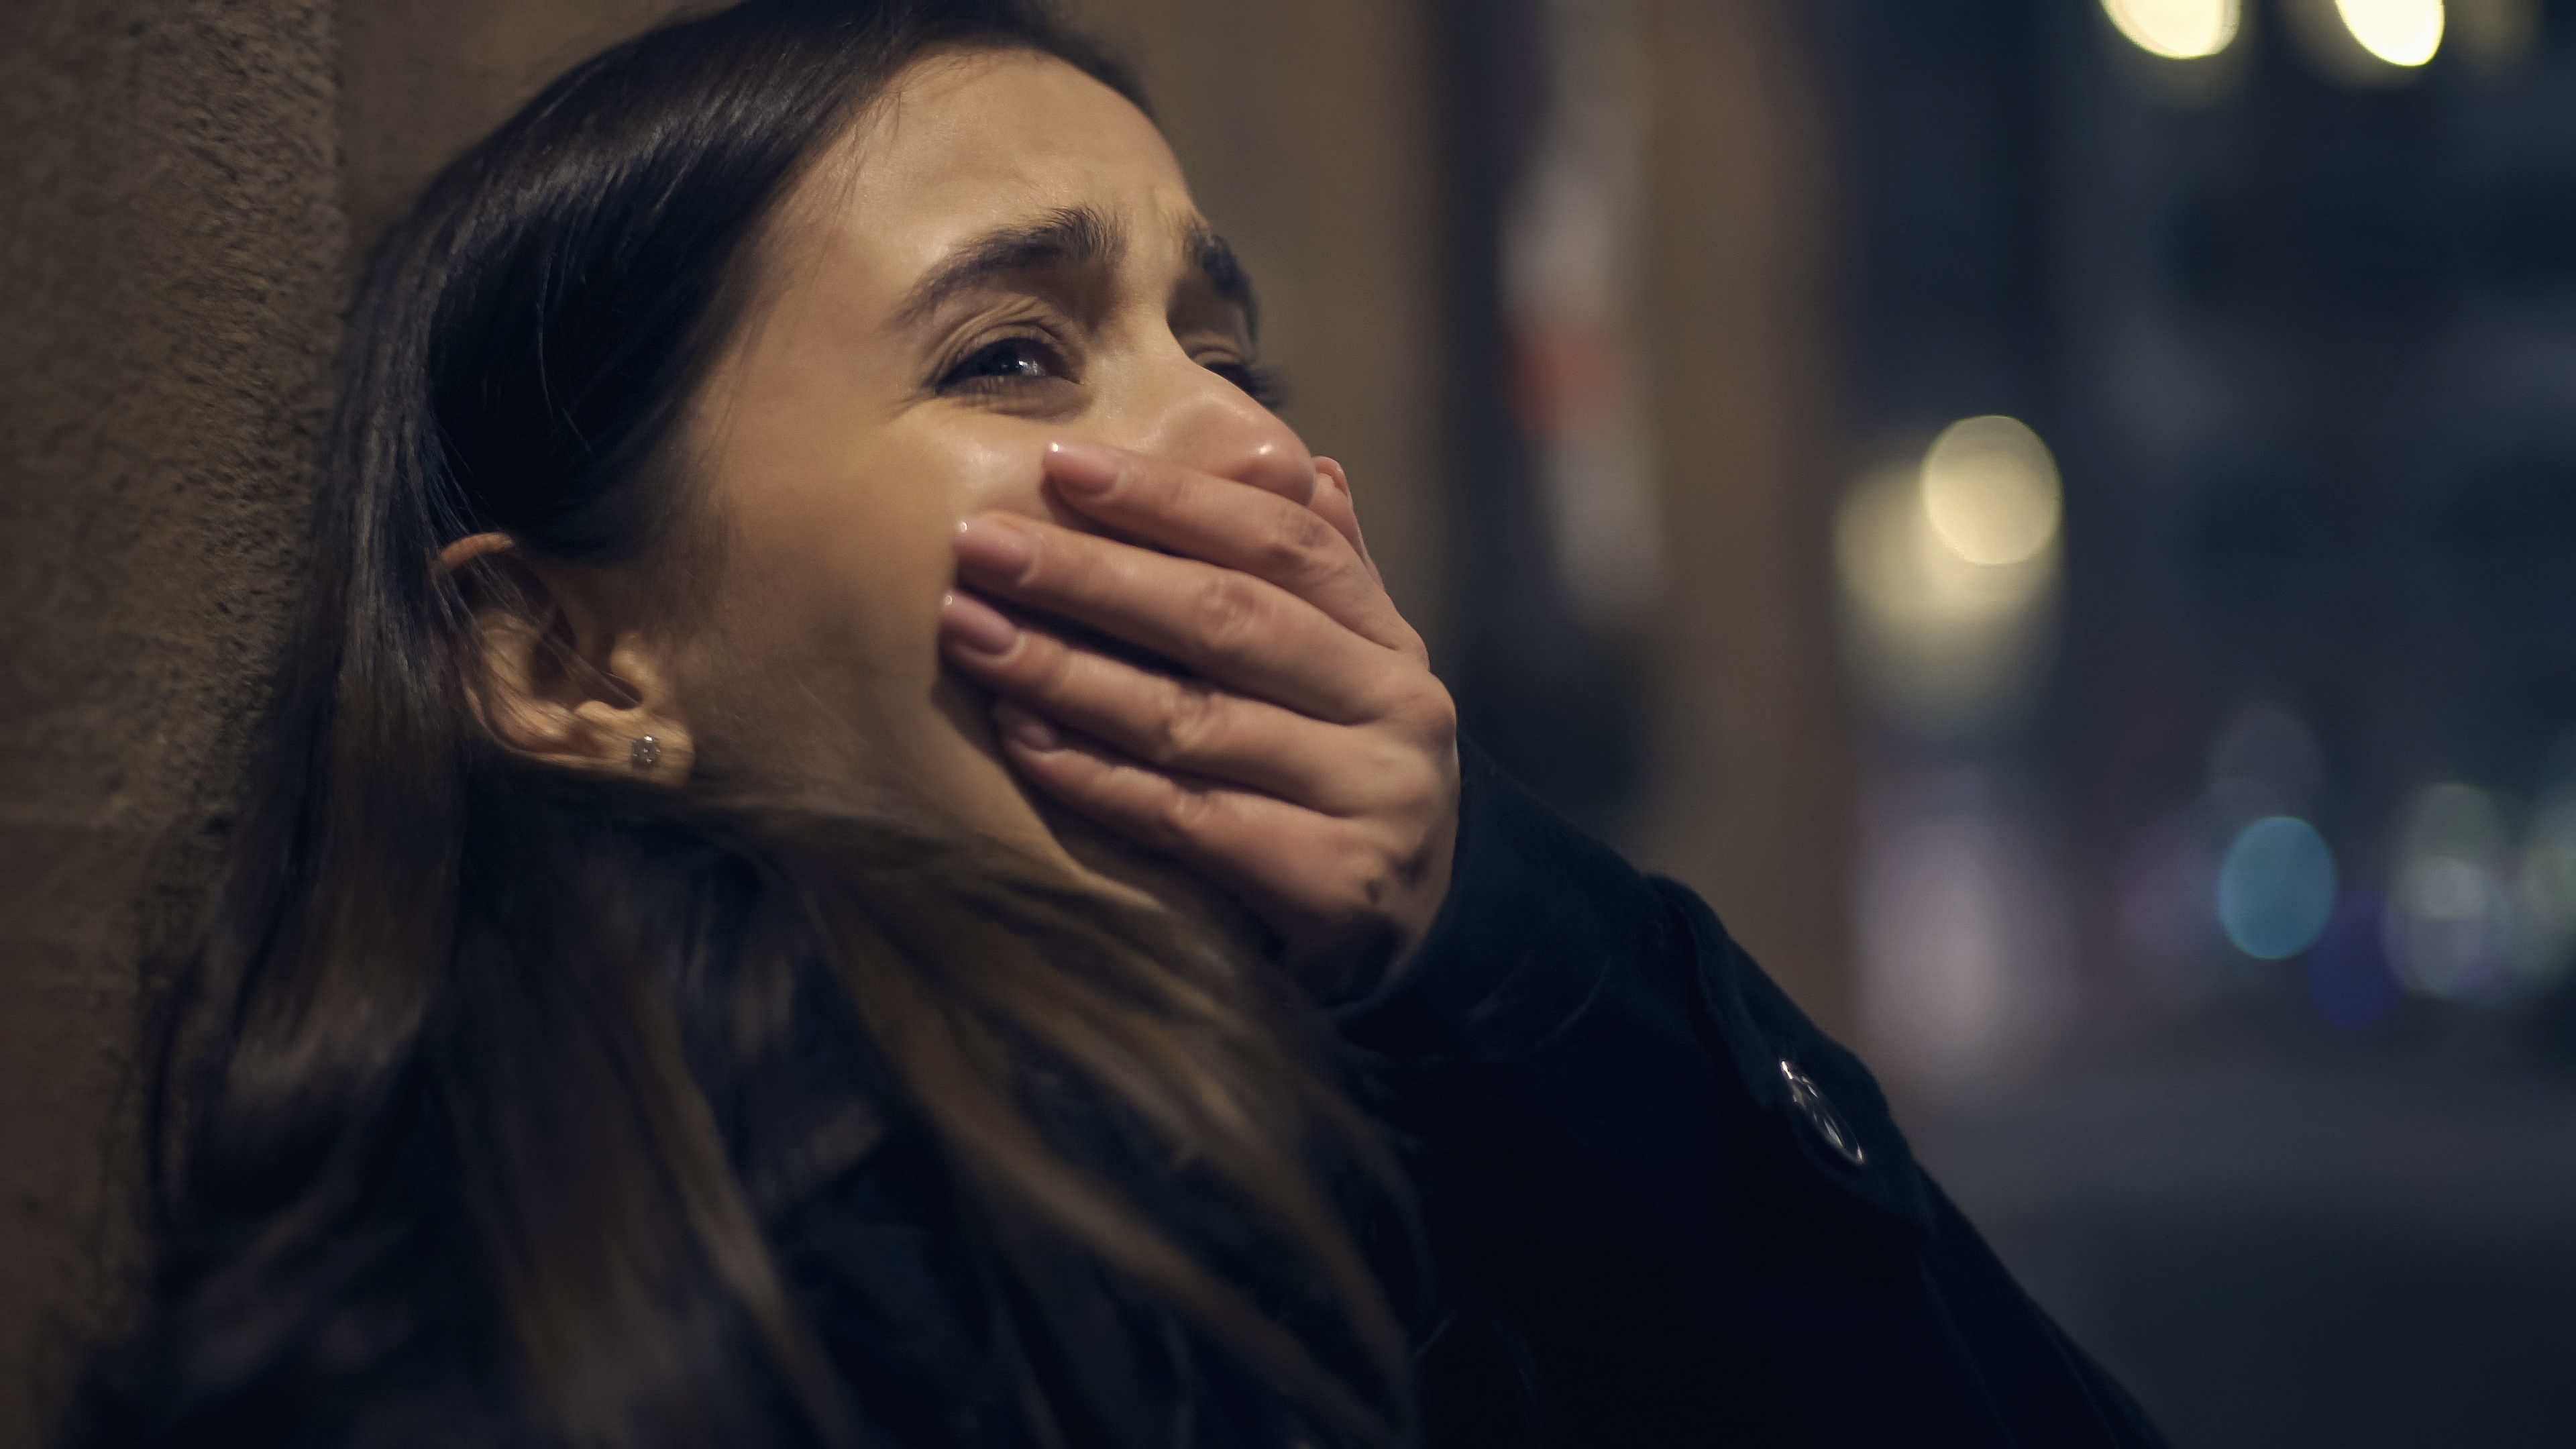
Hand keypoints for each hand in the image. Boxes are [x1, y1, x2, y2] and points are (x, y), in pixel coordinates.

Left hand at [937, 441, 1458, 990]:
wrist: (1411, 943)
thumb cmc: (1341, 789)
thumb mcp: (1352, 682)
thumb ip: (1329, 583)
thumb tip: (1314, 464)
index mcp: (1391, 643)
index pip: (1280, 542)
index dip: (1171, 499)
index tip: (1060, 465)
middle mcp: (1397, 709)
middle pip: (1228, 619)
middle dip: (1092, 575)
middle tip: (981, 544)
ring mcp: (1372, 798)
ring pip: (1194, 720)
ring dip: (1068, 673)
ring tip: (971, 633)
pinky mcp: (1333, 884)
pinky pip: (1186, 818)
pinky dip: (1094, 776)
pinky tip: (1019, 739)